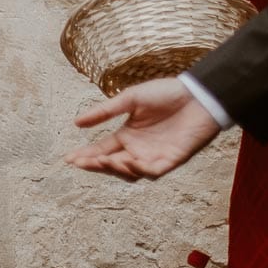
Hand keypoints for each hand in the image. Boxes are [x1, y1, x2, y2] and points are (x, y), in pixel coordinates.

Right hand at [66, 77, 221, 180]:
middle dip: (96, 165)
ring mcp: (154, 156)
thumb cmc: (165, 93)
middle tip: (81, 162)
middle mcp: (138, 149)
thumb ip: (104, 112)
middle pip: (112, 165)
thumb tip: (76, 123)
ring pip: (130, 173)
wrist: (198, 95)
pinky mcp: (172, 160)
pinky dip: (139, 169)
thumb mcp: (130, 99)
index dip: (86, 155)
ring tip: (102, 160)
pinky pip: (153, 172)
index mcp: (127, 136)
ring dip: (115, 169)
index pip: (102, 149)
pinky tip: (128, 160)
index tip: (69, 159)